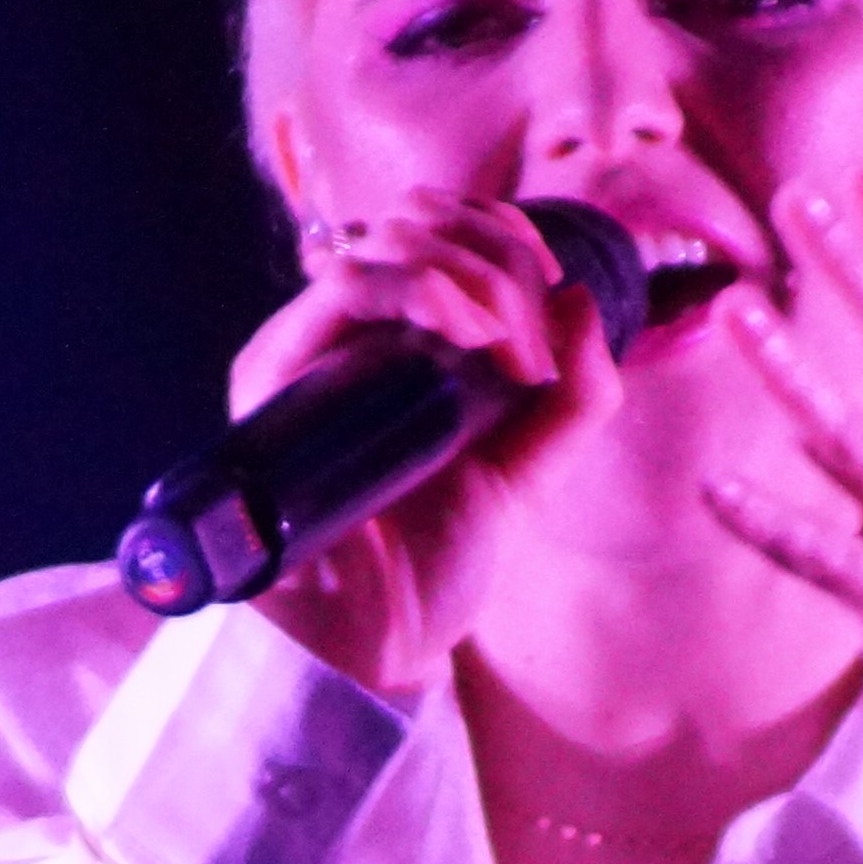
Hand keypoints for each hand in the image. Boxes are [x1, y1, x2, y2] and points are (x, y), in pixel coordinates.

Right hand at [235, 191, 617, 694]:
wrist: (371, 642)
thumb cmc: (430, 563)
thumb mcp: (528, 470)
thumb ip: (574, 398)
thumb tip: (584, 299)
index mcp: (402, 344)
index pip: (439, 230)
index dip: (505, 233)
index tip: (556, 288)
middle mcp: (351, 335)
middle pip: (418, 221)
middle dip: (497, 258)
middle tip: (531, 349)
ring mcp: (310, 347)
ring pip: (386, 241)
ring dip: (469, 275)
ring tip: (506, 353)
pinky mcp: (278, 371)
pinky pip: (343, 284)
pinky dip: (419, 288)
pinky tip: (466, 334)